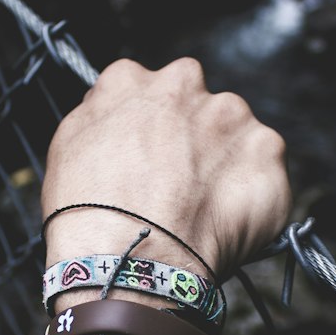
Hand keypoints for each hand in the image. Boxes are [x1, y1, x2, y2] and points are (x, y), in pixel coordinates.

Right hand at [42, 58, 291, 280]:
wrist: (129, 255)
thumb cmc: (88, 210)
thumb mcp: (66, 145)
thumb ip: (100, 111)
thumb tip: (115, 107)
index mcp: (134, 79)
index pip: (153, 90)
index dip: (155, 128)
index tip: (153, 157)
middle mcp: (187, 83)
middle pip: (200, 105)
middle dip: (198, 137)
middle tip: (182, 185)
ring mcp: (233, 116)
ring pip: (238, 135)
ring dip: (228, 163)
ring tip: (205, 208)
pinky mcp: (268, 152)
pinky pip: (266, 172)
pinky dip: (254, 195)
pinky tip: (227, 222)